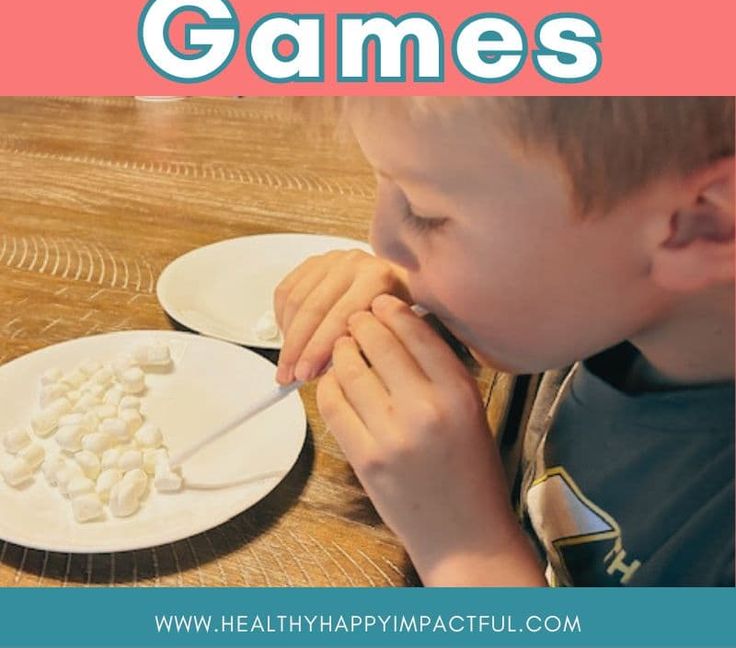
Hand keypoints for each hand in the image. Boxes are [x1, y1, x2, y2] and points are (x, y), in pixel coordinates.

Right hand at [273, 250, 409, 384]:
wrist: (399, 284)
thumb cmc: (397, 313)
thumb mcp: (396, 331)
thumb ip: (371, 346)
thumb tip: (338, 371)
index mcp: (377, 277)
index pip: (340, 316)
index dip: (318, 349)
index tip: (305, 374)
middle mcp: (354, 263)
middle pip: (313, 308)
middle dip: (296, 348)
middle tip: (289, 375)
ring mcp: (332, 261)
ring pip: (295, 300)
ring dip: (286, 337)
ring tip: (288, 363)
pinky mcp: (314, 263)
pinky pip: (286, 290)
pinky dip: (282, 318)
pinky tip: (288, 337)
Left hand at [317, 294, 544, 585]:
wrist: (465, 538)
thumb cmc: (471, 471)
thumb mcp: (471, 410)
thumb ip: (440, 370)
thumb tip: (403, 322)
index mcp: (459, 393)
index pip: (416, 332)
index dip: (393, 310)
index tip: (381, 302)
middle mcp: (426, 410)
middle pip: (379, 343)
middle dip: (361, 323)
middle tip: (356, 319)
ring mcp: (392, 435)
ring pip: (350, 369)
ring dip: (342, 351)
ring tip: (344, 348)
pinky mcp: (365, 459)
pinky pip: (334, 405)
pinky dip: (329, 386)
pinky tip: (335, 382)